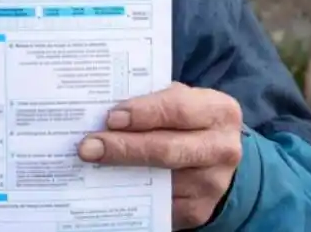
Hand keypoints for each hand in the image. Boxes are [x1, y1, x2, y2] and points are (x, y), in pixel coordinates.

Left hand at [77, 83, 243, 229]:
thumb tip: (103, 108)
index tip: (111, 118)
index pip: (178, 109)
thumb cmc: (188, 121)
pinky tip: (108, 185)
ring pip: (160, 181)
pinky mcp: (198, 210)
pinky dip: (131, 195)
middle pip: (167, 149)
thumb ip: (150, 100)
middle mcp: (222, 149)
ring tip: (91, 164)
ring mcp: (212, 184)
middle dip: (123, 148)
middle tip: (88, 146)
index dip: (143, 113)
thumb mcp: (180, 100)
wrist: (215, 157)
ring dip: (120, 173)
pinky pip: (159, 205)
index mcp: (220, 112)